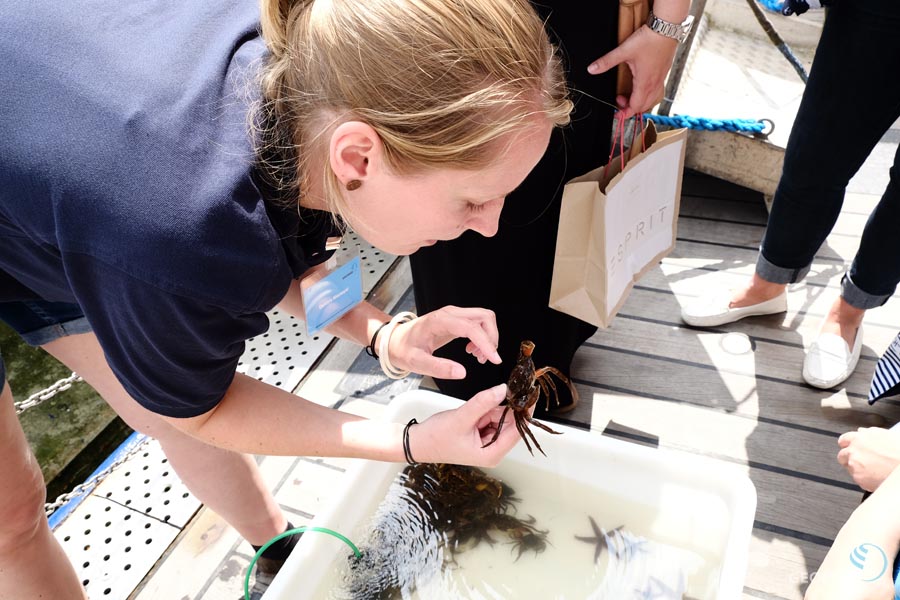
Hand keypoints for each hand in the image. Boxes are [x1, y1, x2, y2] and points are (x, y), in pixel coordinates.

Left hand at [388, 305, 500, 379]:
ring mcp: (453, 314)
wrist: (394, 340)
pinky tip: (472, 351)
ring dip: (488, 337)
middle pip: (484, 317)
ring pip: (483, 318)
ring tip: (478, 357)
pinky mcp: (455, 319)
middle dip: (491, 338)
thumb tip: (462, 373)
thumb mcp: (417, 362)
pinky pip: (477, 323)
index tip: (494, 360)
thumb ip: (439, 368)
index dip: (486, 343)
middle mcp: (449, 313)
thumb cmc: (403, 349)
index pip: (471, 327)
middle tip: (486, 359)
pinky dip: (481, 337)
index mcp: (440, 321)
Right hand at [408, 384, 525, 467]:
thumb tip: (504, 389)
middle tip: (485, 403)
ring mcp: (488, 443)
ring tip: (470, 414)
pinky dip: (484, 411)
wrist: (417, 442)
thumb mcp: (461, 417)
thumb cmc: (435, 438)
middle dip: (500, 409)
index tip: (531, 393)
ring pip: (500, 418)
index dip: (525, 411)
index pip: (519, 430)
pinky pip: (491, 417)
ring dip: (488, 410)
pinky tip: (470, 415)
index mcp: (493, 453)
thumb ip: (483, 403)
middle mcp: (494, 450)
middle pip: (510, 423)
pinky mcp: (482, 436)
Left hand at [587, 26, 678, 118]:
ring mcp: (661, 79)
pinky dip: (649, 95)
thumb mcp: (624, 51)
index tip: (617, 113)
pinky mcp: (664, 73)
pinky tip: (643, 87)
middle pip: (644, 106)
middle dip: (630, 108)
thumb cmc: (648, 40)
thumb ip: (607, 61)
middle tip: (619, 100)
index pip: (635, 107)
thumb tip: (592, 69)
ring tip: (631, 95)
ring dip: (641, 102)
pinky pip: (658, 92)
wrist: (666, 29)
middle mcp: (654, 84)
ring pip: (653, 100)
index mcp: (644, 82)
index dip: (625, 113)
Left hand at [838, 427, 899, 491]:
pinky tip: (876, 477)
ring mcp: (854, 464)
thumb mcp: (884, 436)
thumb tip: (860, 432)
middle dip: (849, 458)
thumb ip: (868, 433)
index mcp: (859, 438)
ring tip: (874, 470)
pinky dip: (865, 479)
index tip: (849, 448)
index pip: (843, 440)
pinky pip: (857, 479)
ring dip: (858, 469)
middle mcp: (853, 450)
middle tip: (862, 462)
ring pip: (849, 468)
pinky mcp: (858, 477)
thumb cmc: (898, 451)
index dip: (847, 445)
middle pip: (842, 455)